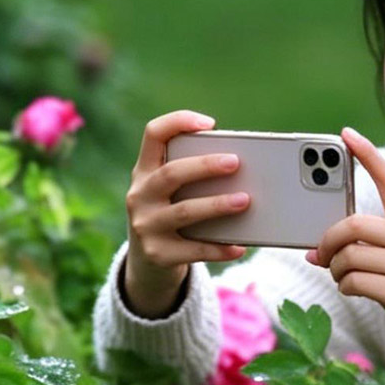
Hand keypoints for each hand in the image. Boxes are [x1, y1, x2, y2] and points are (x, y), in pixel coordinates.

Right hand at [121, 110, 250, 316]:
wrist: (146, 262)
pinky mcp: (158, 254)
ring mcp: (145, 226)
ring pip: (184, 211)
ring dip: (217, 205)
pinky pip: (193, 249)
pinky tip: (239, 246)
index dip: (178, 122)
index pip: (153, 134)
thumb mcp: (169, 191)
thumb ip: (191, 176)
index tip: (209, 124)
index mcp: (144, 171)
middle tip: (235, 162)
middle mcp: (140, 195)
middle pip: (171, 173)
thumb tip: (242, 171)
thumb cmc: (170, 214)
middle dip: (205, 166)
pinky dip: (219, 248)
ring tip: (245, 200)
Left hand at [306, 128, 384, 348]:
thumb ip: (365, 245)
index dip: (366, 155)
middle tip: (321, 253)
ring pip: (349, 255)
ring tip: (341, 275)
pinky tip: (352, 290)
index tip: (346, 135)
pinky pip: (353, 282)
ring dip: (335, 268)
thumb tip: (314, 251)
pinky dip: (344, 287)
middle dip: (328, 240)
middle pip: (353, 223)